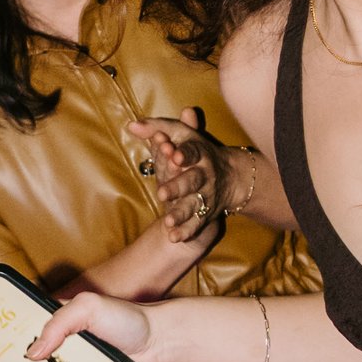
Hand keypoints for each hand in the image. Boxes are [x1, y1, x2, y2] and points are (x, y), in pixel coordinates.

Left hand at [126, 111, 225, 243]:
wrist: (230, 177)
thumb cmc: (196, 151)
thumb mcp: (181, 135)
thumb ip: (157, 128)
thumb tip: (132, 125)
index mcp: (200, 153)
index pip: (194, 151)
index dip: (186, 153)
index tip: (176, 155)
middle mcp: (205, 175)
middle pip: (192, 181)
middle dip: (178, 187)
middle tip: (162, 193)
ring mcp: (206, 196)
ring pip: (194, 205)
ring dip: (181, 213)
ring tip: (168, 220)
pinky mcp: (206, 213)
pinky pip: (196, 224)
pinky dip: (186, 231)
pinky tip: (173, 237)